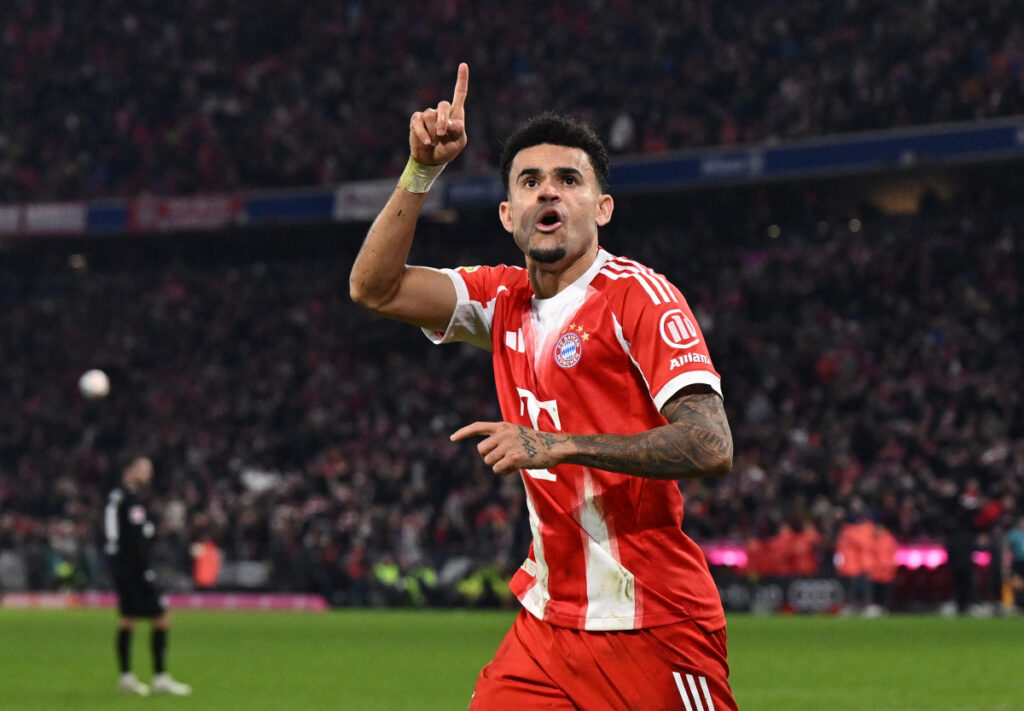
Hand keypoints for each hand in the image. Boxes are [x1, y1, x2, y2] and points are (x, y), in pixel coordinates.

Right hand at [409, 62, 468, 165]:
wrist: (432, 159)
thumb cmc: (448, 149)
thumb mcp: (459, 143)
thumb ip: (458, 131)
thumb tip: (448, 122)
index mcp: (456, 114)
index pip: (459, 94)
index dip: (462, 80)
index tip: (463, 65)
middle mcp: (442, 111)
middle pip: (443, 106)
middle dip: (443, 120)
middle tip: (442, 134)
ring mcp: (428, 114)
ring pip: (430, 116)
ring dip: (433, 133)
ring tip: (435, 142)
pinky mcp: (416, 120)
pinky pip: (419, 123)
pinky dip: (423, 134)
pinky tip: (427, 143)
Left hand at [451, 421, 569, 475]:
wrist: (554, 447)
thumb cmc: (535, 444)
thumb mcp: (516, 434)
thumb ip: (500, 439)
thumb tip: (484, 454)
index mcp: (503, 426)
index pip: (478, 427)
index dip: (463, 433)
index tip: (452, 438)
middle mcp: (503, 433)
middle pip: (481, 451)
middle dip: (489, 458)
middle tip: (505, 458)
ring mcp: (509, 445)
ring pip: (489, 462)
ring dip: (499, 466)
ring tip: (514, 461)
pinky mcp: (514, 457)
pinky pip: (498, 470)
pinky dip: (505, 472)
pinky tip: (516, 467)